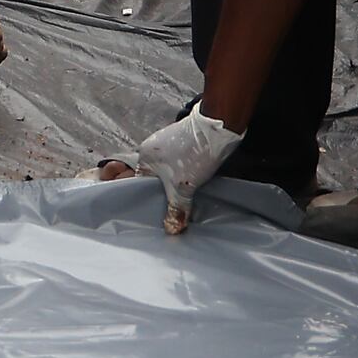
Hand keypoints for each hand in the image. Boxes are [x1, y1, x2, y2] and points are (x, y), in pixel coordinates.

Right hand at [117, 106, 239, 232]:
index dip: (147, 198)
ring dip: (176, 184)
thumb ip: (176, 209)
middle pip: (154, 178)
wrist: (219, 127)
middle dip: (164, 193)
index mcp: (144, 156)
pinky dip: (184, 175)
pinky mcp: (184, 142)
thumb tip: (172, 229)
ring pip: (169, 172)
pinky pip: (179, 164)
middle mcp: (153, 148)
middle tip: (172, 209)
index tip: (155, 212)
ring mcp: (169, 144)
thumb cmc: (194, 152)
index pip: (138, 182)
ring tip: (184, 199)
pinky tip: (193, 184)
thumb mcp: (183, 187)